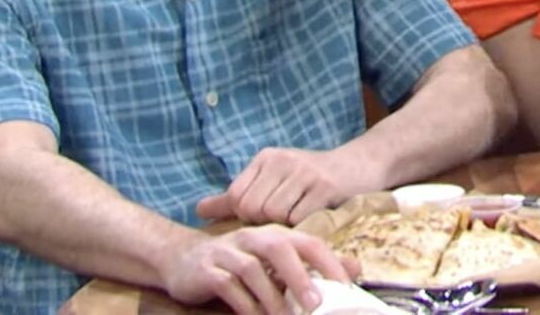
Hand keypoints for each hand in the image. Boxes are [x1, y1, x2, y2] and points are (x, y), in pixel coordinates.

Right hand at [160, 225, 353, 314]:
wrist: (183, 260)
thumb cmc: (239, 263)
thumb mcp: (275, 262)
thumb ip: (311, 265)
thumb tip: (356, 268)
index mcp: (275, 234)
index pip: (308, 242)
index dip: (329, 262)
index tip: (347, 287)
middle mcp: (253, 238)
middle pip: (280, 249)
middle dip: (300, 276)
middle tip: (315, 304)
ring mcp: (228, 252)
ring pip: (252, 270)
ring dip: (271, 297)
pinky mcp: (208, 271)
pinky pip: (228, 286)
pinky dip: (244, 304)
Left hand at [197, 147, 373, 225]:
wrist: (361, 164)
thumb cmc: (313, 178)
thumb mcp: (272, 180)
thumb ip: (234, 197)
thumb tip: (197, 210)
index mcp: (265, 158)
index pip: (236, 197)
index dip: (248, 214)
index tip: (268, 211)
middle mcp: (281, 160)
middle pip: (253, 209)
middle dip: (266, 222)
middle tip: (286, 214)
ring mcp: (304, 172)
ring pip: (274, 216)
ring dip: (287, 224)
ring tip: (301, 212)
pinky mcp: (324, 187)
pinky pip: (298, 219)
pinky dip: (304, 225)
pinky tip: (315, 214)